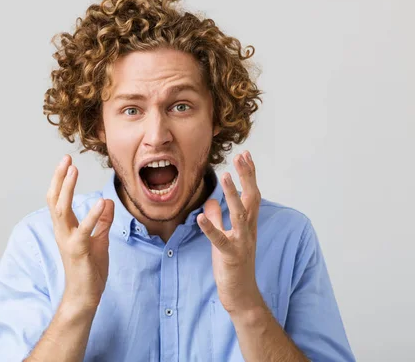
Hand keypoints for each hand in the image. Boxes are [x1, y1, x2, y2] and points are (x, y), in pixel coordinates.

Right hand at [46, 155, 114, 311]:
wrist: (85, 296)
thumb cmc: (90, 269)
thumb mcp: (99, 240)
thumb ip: (102, 222)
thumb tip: (107, 203)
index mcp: (65, 228)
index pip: (57, 199)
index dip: (60, 180)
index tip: (67, 162)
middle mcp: (62, 232)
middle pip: (55, 199)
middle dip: (59, 178)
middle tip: (66, 159)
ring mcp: (68, 241)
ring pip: (62, 210)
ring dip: (67, 189)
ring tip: (74, 170)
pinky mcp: (79, 251)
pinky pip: (84, 230)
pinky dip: (91, 215)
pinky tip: (101, 202)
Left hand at [197, 150, 264, 314]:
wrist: (241, 295)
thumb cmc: (233, 266)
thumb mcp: (223, 238)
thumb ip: (218, 219)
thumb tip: (211, 202)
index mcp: (247, 225)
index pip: (251, 194)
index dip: (249, 175)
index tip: (245, 156)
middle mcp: (248, 231)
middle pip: (251, 198)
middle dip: (247, 177)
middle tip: (242, 157)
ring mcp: (242, 243)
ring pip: (240, 215)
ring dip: (233, 195)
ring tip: (226, 176)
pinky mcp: (231, 256)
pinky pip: (220, 239)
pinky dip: (210, 227)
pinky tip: (200, 216)